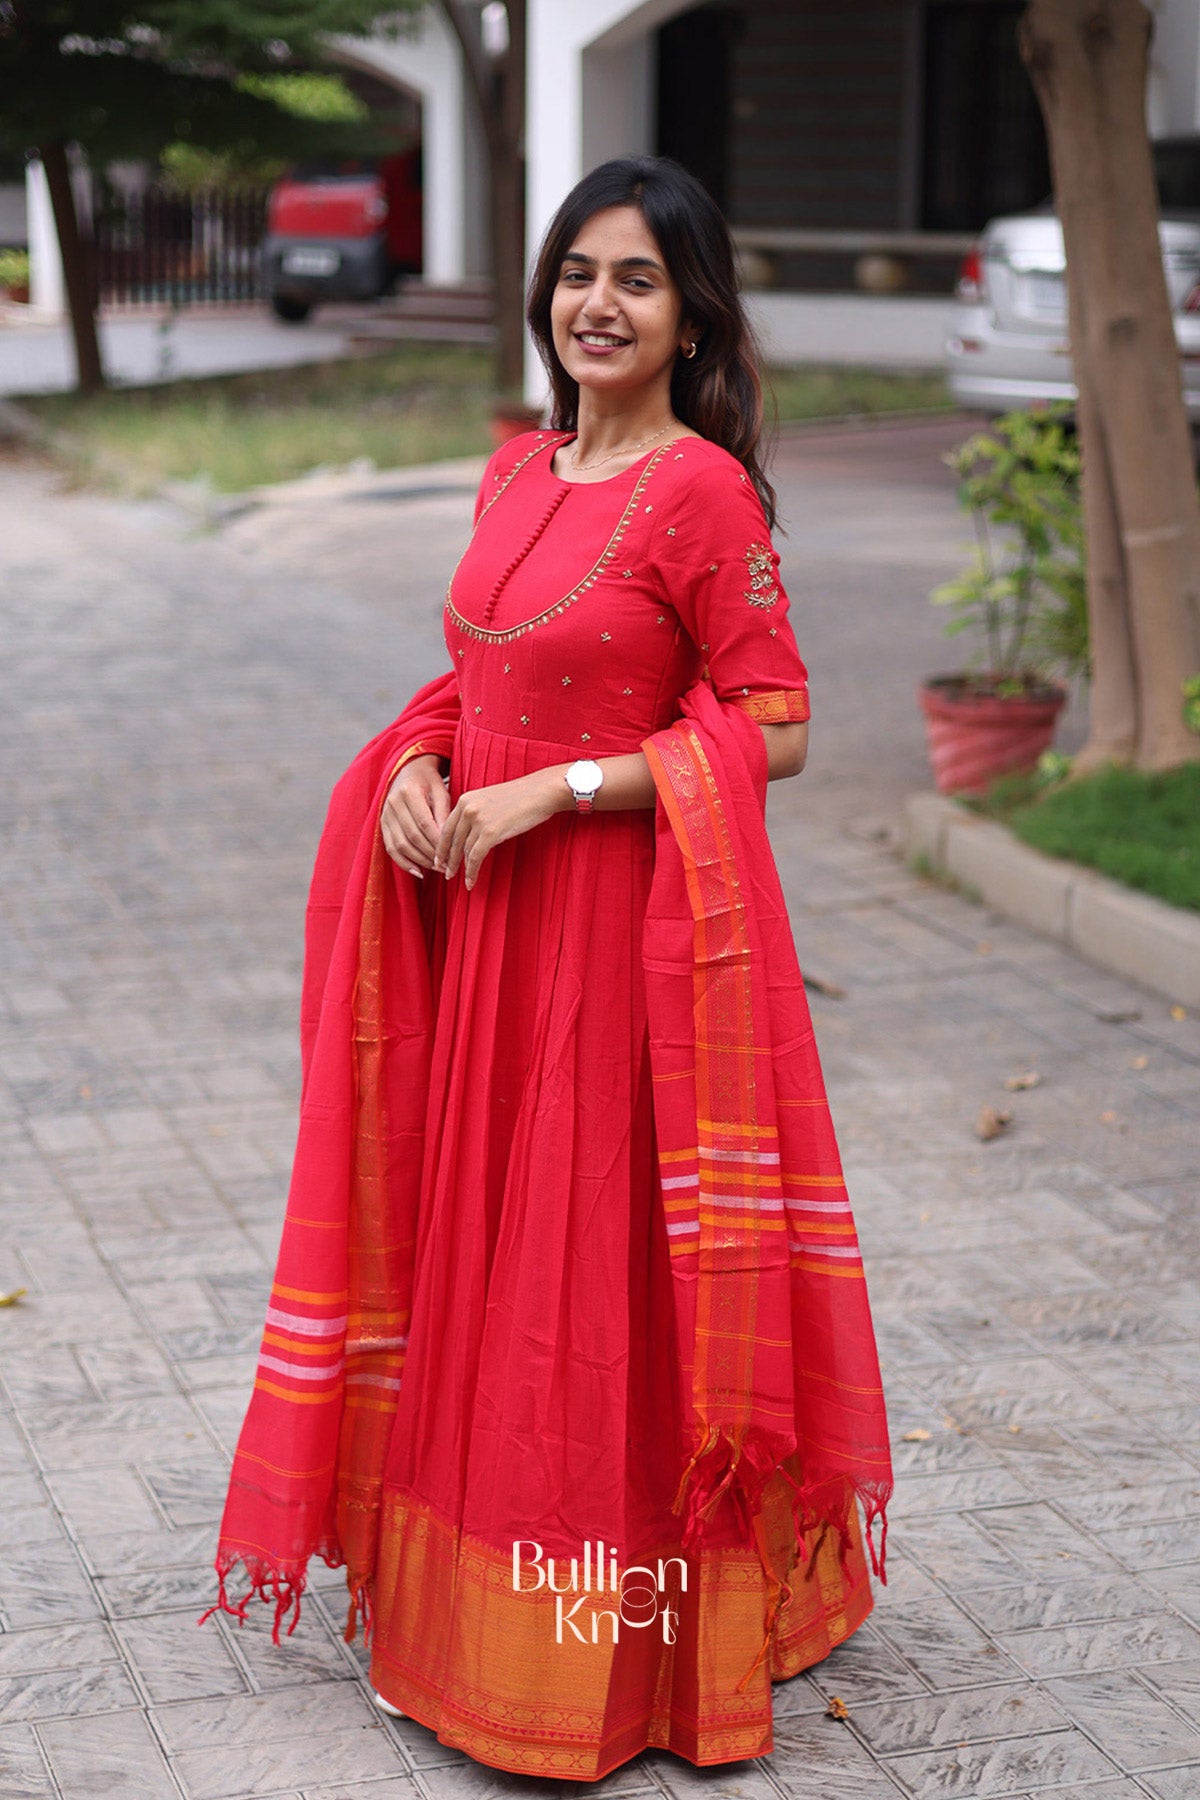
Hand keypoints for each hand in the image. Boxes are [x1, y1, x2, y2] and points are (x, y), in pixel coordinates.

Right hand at [380, 754, 450, 876]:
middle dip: (430, 854)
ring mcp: (385, 815)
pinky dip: (404, 863)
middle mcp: (393, 803)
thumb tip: (447, 841)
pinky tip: (419, 872)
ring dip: (420, 860)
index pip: (424, 822)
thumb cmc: (429, 783)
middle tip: (447, 866)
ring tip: (437, 868)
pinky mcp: (382, 825)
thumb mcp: (441, 792)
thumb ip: (443, 814)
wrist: (408, 772)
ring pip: (400, 845)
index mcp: (409, 791)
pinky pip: (391, 848)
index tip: (452, 854)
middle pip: (412, 836)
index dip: (437, 841)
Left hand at [435, 769, 562, 889]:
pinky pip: (475, 857)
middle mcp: (467, 808)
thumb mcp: (489, 800)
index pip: (447, 827)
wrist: (540, 791)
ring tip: (460, 880)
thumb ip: (475, 813)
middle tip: (446, 873)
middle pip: (452, 841)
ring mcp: (478, 820)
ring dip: (461, 868)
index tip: (440, 859)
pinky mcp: (490, 832)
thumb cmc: (521, 796)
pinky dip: (472, 872)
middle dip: (448, 860)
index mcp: (465, 799)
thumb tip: (468, 835)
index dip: (442, 846)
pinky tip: (471, 881)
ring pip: (464, 851)